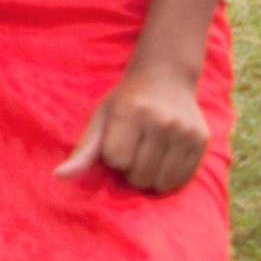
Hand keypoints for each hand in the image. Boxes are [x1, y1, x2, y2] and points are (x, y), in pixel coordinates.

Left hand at [57, 71, 212, 194]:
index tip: (117, 139)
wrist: (166, 77)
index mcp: (130, 111)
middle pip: (138, 176)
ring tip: (148, 154)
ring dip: (150, 178)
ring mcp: (185, 131)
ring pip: (160, 183)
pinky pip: (181, 181)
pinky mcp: (202, 140)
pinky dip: (169, 178)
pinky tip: (165, 158)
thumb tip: (58, 177)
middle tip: (134, 148)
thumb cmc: (125, 103)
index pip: (116, 160)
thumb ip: (83, 151)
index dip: (113, 156)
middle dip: (130, 170)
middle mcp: (161, 120)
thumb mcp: (99, 119)